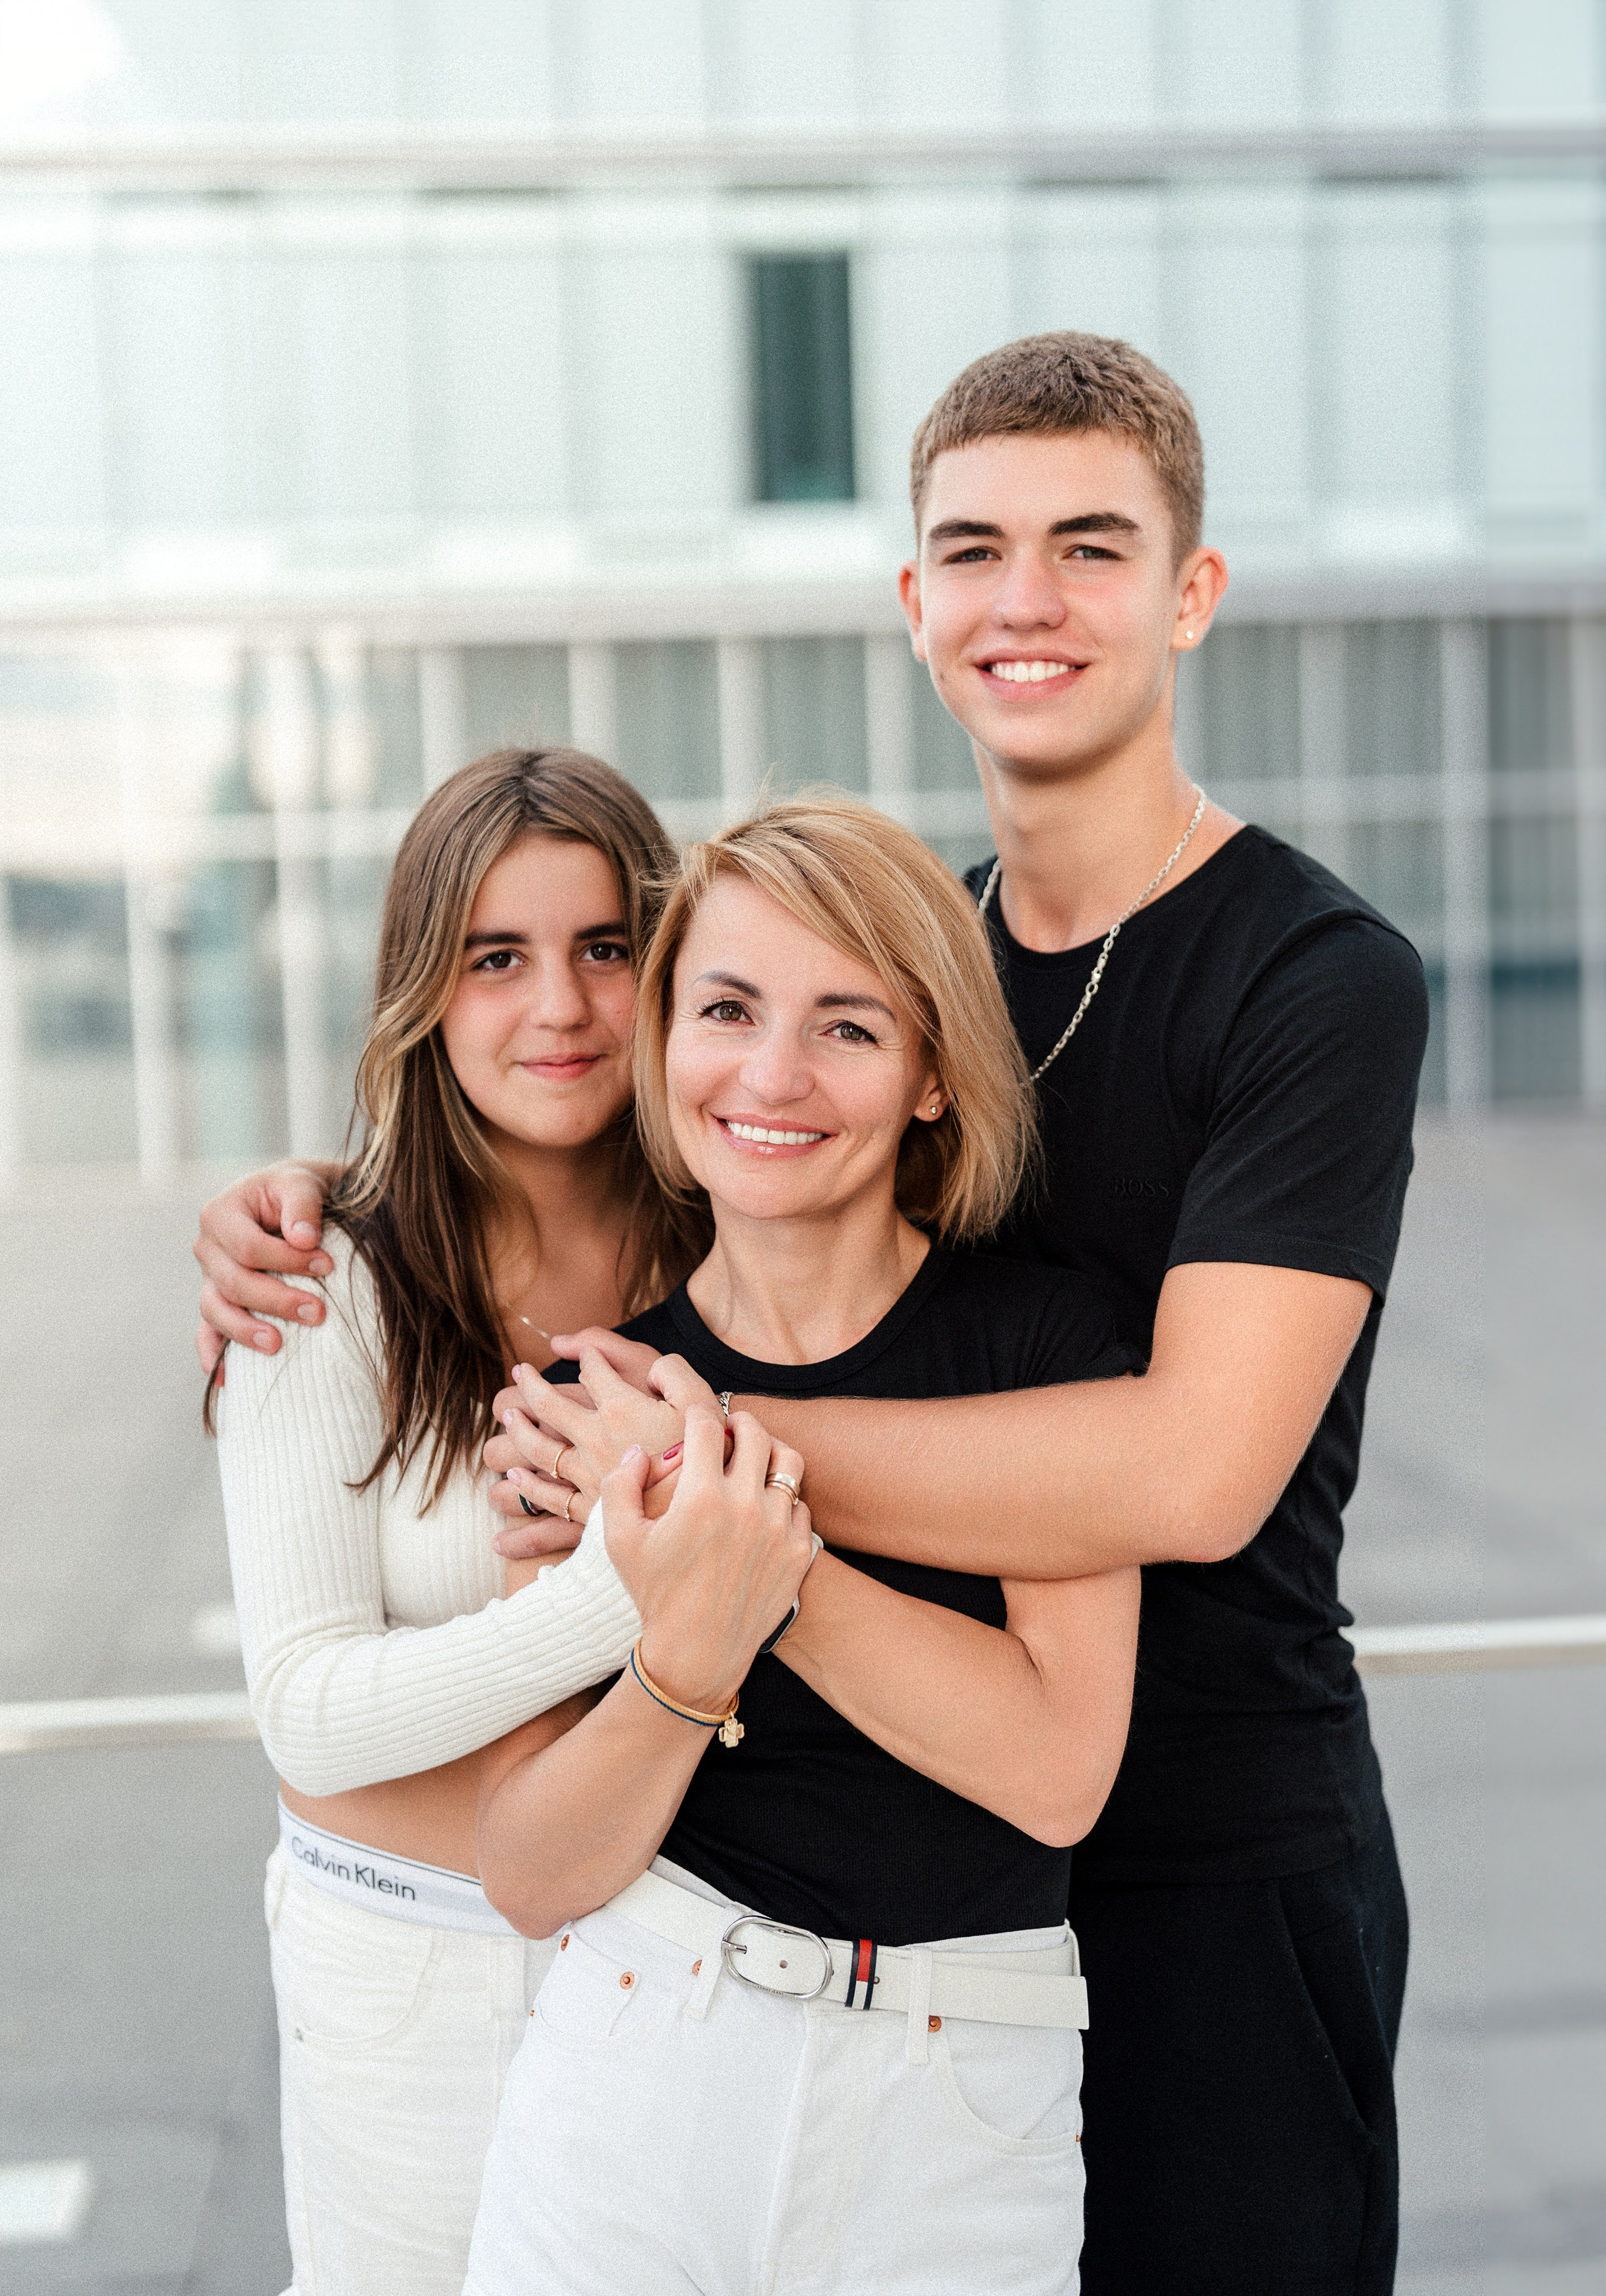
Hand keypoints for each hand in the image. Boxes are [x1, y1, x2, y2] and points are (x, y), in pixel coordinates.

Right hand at [193, 1159, 338, 1373]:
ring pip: (216, 1310)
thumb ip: (302, 1204)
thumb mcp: (303, 1182)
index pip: (247, 1247)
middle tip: (319, 1313)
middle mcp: (208, 1248)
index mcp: (221, 1213)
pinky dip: (214, 1354)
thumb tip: (303, 1239)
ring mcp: (210, 1279)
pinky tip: (228, 1378)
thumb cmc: (300, 1192)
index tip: (327, 1266)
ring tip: (278, 1345)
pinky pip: (207, 1332)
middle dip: (276, 1300)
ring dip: (245, 1331)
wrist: (297, 1202)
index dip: (285, 1259)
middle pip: (233, 1283)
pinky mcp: (219, 1302)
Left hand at [487, 1344, 694, 1558]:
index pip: (593, 1371)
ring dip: (518, 1428)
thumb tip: (645, 1367)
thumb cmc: (708, 1456)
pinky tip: (514, 1476)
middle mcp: (594, 1438)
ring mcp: (586, 1475)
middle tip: (519, 1372)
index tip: (587, 1356)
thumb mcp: (697, 1398)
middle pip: (549, 1405)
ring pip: (538, 1448)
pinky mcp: (587, 1510)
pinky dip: (526, 1485)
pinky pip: (546, 1496)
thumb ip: (667, 1369)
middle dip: (531, 1384)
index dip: (590, 1358)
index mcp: (621, 1407)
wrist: (706, 1518)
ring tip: (508, 1414)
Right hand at [604, 1408, 812, 1711]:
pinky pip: (801, 1505)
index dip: (698, 1414)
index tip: (694, 1418)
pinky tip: (765, 1504)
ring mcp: (777, 1529)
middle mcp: (745, 1507)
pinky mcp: (798, 1551)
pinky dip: (784, 1496)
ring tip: (755, 1456)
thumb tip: (638, 1450)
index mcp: (701, 1497)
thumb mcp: (620, 1541)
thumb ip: (621, 1486)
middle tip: (728, 1428)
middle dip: (739, 1422)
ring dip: (770, 1451)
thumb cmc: (654, 1595)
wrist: (698, 1653)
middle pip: (755, 1433)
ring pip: (788, 1462)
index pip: (707, 1426)